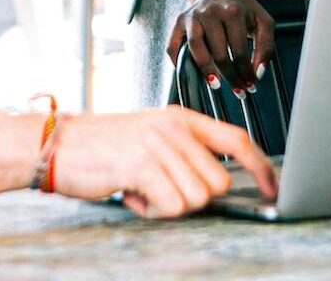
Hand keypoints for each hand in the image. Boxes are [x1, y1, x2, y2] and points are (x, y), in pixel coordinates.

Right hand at [48, 106, 275, 217]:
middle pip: (217, 181)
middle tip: (162, 188)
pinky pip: (171, 205)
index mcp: (181, 119)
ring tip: (143, 189)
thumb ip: (184, 153)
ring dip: (168, 204)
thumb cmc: (104, 146)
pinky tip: (132, 194)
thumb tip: (215, 185)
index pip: (235, 139)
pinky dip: (152, 210)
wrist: (58, 143)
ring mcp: (158, 144)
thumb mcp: (151, 137)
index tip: (272, 186)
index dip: (260, 165)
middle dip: (193, 196)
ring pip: (195, 198)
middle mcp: (174, 128)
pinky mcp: (141, 164)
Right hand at [166, 0, 273, 92]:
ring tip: (216, 85)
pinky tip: (192, 74)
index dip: (246, 71)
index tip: (251, 85)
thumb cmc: (241, 9)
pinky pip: (173, 47)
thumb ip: (266, 46)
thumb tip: (257, 73)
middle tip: (238, 90)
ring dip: (206, 71)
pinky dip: (179, 63)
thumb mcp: (262, 21)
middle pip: (219, 53)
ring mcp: (192, 17)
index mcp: (233, 12)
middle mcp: (210, 12)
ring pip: (196, 49)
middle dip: (230, 76)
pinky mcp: (179, 22)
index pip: (240, 50)